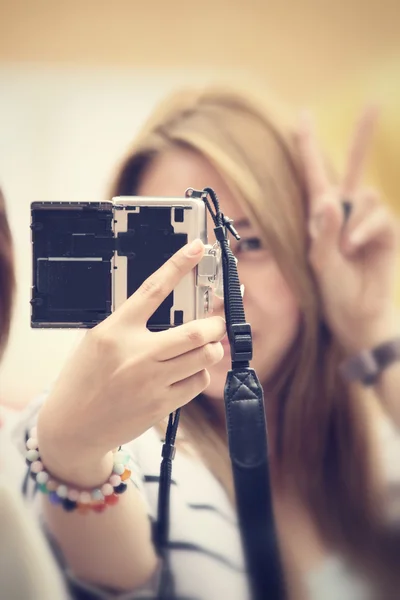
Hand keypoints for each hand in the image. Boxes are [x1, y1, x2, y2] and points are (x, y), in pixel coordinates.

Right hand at [37, 239, 225, 484]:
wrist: (73, 426)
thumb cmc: (84, 379)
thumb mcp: (98, 340)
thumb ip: (130, 323)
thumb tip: (172, 309)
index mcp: (116, 331)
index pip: (153, 289)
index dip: (179, 265)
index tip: (197, 248)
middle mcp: (136, 354)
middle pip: (195, 332)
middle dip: (215, 324)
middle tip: (216, 321)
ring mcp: (151, 382)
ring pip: (204, 357)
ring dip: (212, 348)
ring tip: (205, 346)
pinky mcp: (161, 406)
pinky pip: (197, 383)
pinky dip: (200, 373)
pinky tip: (190, 371)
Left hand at [295, 108, 399, 353]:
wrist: (358, 314)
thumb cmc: (332, 292)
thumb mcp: (319, 264)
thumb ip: (323, 234)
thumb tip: (332, 200)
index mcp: (321, 216)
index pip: (315, 174)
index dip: (309, 145)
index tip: (303, 114)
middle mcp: (345, 211)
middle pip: (355, 166)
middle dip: (363, 136)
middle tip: (375, 105)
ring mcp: (367, 220)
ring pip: (366, 196)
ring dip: (352, 223)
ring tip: (345, 249)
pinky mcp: (386, 231)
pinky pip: (379, 216)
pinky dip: (365, 231)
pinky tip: (355, 248)